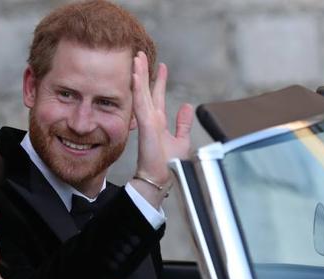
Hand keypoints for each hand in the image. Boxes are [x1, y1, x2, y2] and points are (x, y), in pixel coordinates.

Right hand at [131, 51, 193, 206]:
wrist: (161, 178)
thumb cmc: (168, 165)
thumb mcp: (181, 140)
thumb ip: (183, 123)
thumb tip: (187, 106)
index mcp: (158, 122)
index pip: (157, 96)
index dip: (158, 80)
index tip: (160, 66)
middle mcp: (151, 119)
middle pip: (146, 90)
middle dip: (143, 72)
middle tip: (140, 54)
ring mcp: (147, 121)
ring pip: (141, 93)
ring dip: (138, 75)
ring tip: (136, 58)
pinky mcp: (146, 126)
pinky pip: (141, 103)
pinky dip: (138, 88)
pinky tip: (135, 75)